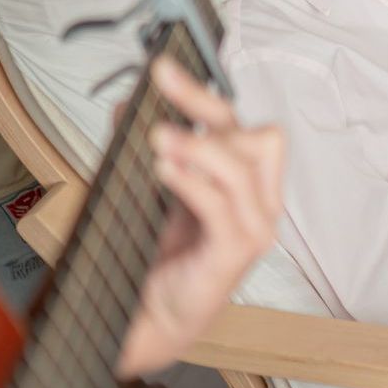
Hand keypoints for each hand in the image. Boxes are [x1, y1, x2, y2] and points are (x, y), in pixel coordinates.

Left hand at [117, 58, 285, 377]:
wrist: (146, 318)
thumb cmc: (155, 259)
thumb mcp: (149, 192)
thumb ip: (143, 149)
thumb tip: (128, 103)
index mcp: (245, 186)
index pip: (240, 126)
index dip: (203, 95)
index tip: (163, 69)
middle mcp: (259, 203)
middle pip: (256, 137)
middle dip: (208, 112)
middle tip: (162, 102)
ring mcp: (254, 229)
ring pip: (244, 167)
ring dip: (199, 145)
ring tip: (158, 138)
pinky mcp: (235, 254)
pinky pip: (224, 206)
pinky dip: (193, 181)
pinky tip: (164, 169)